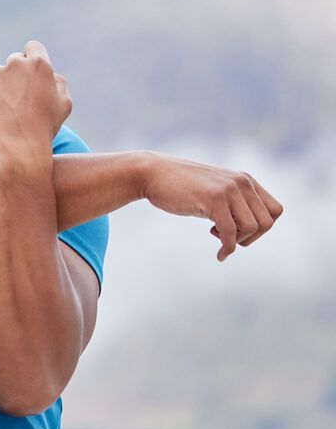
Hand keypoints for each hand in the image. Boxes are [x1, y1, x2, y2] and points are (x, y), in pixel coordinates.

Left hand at [0, 40, 71, 154]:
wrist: (17, 148)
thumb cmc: (44, 128)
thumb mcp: (64, 104)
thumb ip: (58, 82)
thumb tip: (50, 74)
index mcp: (40, 64)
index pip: (33, 48)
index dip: (32, 58)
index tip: (30, 71)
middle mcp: (16, 63)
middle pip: (15, 61)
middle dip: (17, 76)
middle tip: (20, 99)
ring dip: (2, 87)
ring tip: (8, 112)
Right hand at [141, 152, 284, 260]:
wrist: (152, 174)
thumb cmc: (179, 186)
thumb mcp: (213, 191)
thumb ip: (232, 202)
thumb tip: (248, 228)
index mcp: (245, 180)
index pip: (275, 210)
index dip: (262, 227)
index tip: (239, 231)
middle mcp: (242, 183)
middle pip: (267, 222)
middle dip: (250, 238)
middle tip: (228, 238)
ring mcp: (228, 190)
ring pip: (252, 228)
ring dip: (237, 241)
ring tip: (216, 237)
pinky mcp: (213, 199)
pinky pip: (231, 232)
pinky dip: (227, 249)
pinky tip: (219, 255)